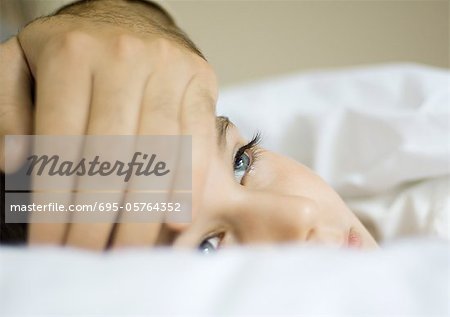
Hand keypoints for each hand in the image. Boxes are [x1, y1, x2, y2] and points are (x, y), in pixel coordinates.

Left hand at [0, 1, 217, 249]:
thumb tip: (15, 161)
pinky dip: (189, 184)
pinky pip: (198, 140)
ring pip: (158, 154)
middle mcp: (125, 58)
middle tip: (90, 256)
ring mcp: (170, 70)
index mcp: (73, 54)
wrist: (133, 13)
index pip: (62, 143)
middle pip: (113, 156)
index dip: (55, 201)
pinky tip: (175, 219)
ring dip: (142, 212)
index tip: (52, 244)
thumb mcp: (23, 60)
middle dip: (98, 216)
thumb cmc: (76, 45)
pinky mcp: (201, 82)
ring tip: (128, 250)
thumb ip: (7, 106)